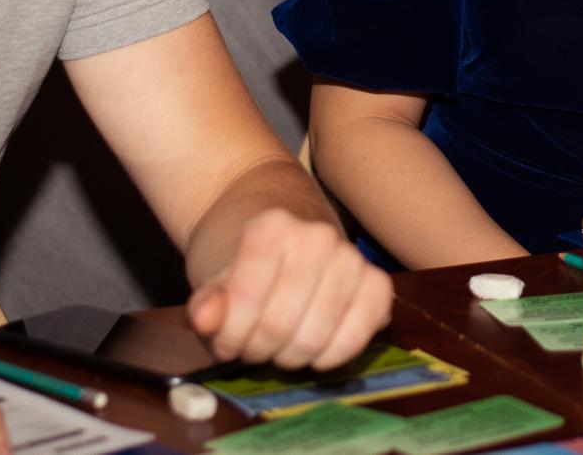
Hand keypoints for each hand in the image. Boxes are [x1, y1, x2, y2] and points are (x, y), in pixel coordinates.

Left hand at [185, 207, 392, 370]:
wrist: (285, 237)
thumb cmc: (246, 264)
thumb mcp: (213, 279)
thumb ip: (208, 301)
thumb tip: (205, 318)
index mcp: (272, 226)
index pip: (246, 299)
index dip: (229, 334)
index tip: (224, 340)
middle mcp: (317, 235)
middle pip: (280, 325)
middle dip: (258, 349)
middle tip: (251, 346)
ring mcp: (352, 257)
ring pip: (316, 337)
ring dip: (290, 356)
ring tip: (277, 346)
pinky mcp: (378, 283)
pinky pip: (356, 336)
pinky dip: (331, 356)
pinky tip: (313, 352)